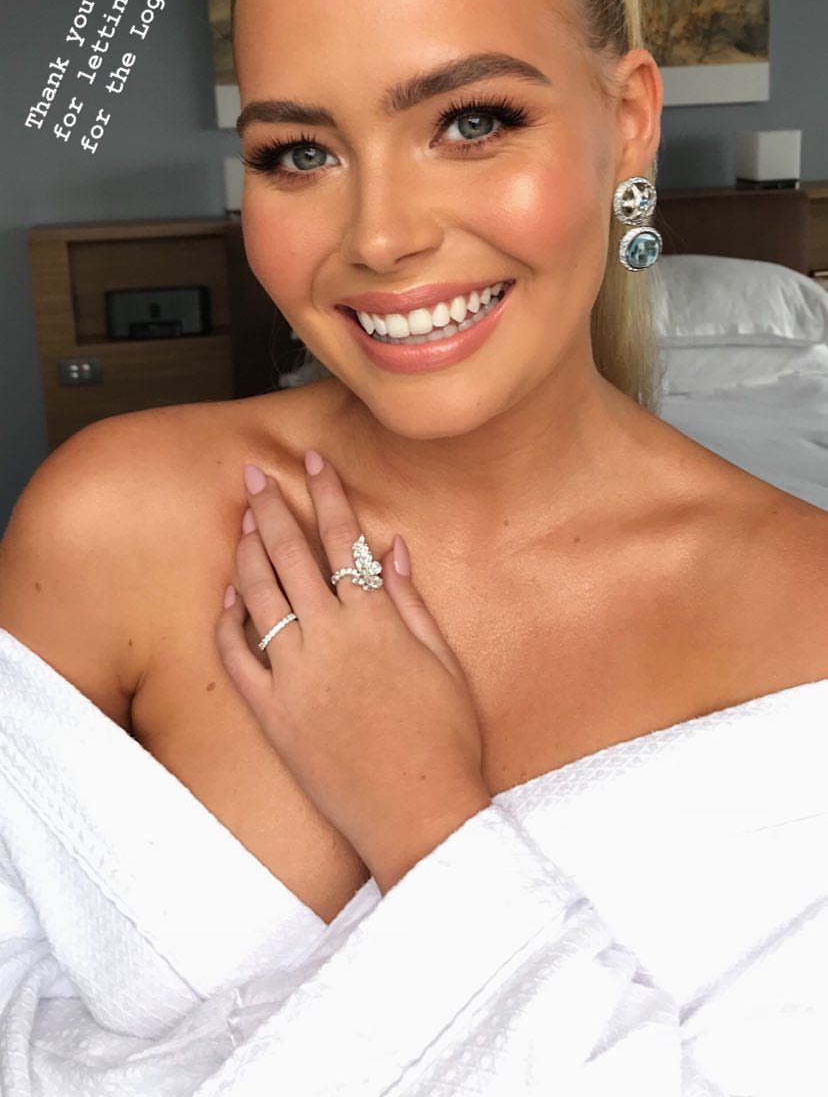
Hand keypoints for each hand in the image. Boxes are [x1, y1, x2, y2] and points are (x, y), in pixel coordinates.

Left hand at [215, 453, 490, 892]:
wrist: (418, 814)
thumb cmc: (445, 739)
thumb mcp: (443, 661)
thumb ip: (411, 600)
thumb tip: (392, 547)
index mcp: (376, 620)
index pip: (342, 538)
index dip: (326, 492)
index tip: (311, 458)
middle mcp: (329, 639)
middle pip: (290, 555)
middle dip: (271, 507)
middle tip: (252, 475)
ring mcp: (294, 676)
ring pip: (258, 597)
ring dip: (246, 553)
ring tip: (241, 521)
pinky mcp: (271, 715)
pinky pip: (236, 661)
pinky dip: (227, 625)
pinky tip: (226, 599)